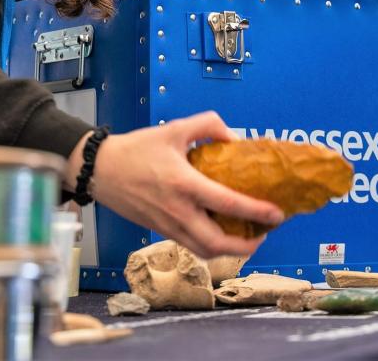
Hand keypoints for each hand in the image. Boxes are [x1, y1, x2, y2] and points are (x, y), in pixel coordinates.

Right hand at [78, 111, 284, 258]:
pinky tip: (220, 230)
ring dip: (230, 250)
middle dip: (248, 245)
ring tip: (247, 236)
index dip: (257, 212)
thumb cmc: (135, 149)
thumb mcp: (174, 129)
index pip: (228, 204)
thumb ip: (207, 125)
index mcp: (184, 184)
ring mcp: (168, 225)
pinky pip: (191, 245)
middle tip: (265, 232)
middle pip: (218, 244)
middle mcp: (178, 211)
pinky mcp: (160, 230)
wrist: (100, 169)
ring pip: (204, 251)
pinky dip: (210, 245)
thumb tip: (232, 137)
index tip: (277, 213)